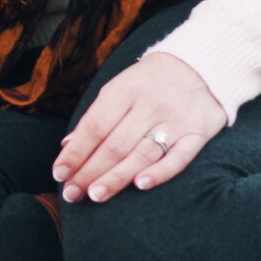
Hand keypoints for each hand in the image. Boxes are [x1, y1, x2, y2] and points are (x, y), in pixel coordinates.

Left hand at [54, 51, 222, 202]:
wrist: (201, 66)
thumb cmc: (149, 83)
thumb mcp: (119, 89)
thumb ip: (96, 117)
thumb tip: (68, 146)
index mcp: (125, 91)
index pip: (95, 126)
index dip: (76, 152)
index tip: (59, 173)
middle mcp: (150, 105)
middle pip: (115, 144)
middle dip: (90, 171)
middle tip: (72, 193)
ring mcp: (175, 120)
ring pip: (143, 153)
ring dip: (117, 177)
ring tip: (96, 194)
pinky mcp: (198, 133)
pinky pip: (179, 157)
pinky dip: (160, 172)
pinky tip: (141, 185)